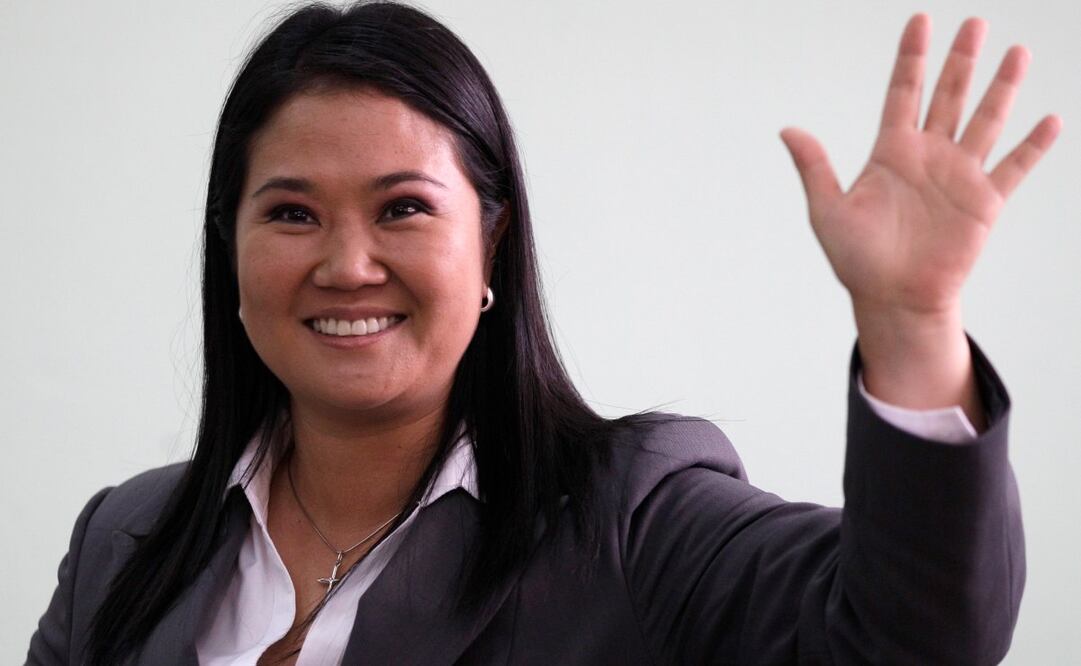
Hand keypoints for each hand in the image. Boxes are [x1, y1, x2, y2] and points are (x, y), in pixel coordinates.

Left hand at [780, 14, 1060, 319]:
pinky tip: (1050, 120)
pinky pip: (1013, 167)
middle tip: (975, 23)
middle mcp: (928, 156)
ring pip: (985, 121)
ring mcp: (959, 176)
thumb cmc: (857, 259)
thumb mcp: (827, 211)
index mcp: (890, 152)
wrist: (892, 298)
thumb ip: (815, 168)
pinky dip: (1032, 145)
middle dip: (961, 60)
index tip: (921, 20)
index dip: (912, 58)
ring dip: (1002, 88)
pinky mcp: (984, 202)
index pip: (903, 92)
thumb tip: (787, 130)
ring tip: (1017, 52)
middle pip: (949, 96)